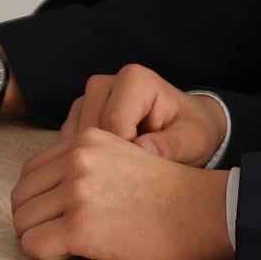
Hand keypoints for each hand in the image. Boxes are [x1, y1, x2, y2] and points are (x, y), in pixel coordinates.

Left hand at [10, 128, 234, 259]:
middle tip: (56, 234)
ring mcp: (77, 193)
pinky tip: (71, 254)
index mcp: (86, 138)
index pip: (32, 171)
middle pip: (21, 196)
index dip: (39, 198)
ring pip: (23, 222)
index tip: (56, 214)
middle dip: (33, 219)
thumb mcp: (122, 155)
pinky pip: (34, 246)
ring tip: (66, 245)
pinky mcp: (80, 227)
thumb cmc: (166, 192)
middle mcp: (77, 159)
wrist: (200, 212)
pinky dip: (45, 255)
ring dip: (39, 237)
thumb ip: (84, 161)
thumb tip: (43, 190)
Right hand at [60, 65, 226, 164]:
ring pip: (74, 142)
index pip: (113, 125)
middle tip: (133, 179)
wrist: (183, 126)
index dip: (126, 156)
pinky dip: (86, 164)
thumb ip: (170, 146)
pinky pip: (68, 147)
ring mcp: (86, 100)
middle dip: (107, 161)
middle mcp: (104, 83)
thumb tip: (142, 149)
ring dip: (95, 164)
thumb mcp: (192, 141)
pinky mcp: (77, 117)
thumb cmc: (190, 132)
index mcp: (134, 80)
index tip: (145, 170)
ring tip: (124, 174)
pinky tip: (108, 172)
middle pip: (88, 133)